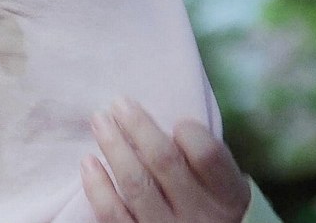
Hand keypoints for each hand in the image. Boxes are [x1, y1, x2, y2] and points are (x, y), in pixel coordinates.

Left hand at [81, 98, 249, 222]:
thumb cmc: (209, 206)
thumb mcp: (222, 186)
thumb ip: (202, 160)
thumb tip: (165, 123)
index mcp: (227, 197)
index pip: (207, 155)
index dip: (190, 132)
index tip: (177, 121)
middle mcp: (200, 215)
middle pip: (165, 161)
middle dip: (138, 127)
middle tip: (119, 104)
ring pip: (136, 184)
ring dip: (113, 147)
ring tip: (99, 121)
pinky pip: (113, 215)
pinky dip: (97, 187)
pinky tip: (88, 162)